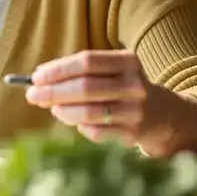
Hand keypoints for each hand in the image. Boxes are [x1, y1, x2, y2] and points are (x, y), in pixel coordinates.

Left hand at [24, 50, 196, 156]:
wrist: (163, 115)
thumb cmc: (122, 88)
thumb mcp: (111, 71)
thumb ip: (79, 73)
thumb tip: (38, 80)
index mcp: (128, 62)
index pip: (88, 62)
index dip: (59, 69)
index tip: (36, 76)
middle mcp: (135, 85)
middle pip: (86, 87)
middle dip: (54, 92)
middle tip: (33, 96)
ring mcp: (136, 111)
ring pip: (90, 113)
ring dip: (64, 111)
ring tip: (53, 109)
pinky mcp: (133, 134)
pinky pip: (96, 132)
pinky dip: (80, 127)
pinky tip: (76, 121)